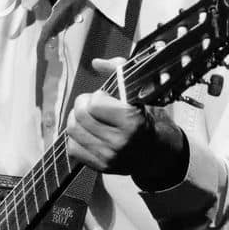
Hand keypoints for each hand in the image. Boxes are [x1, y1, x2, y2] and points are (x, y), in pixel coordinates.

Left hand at [65, 58, 188, 189]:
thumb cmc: (145, 117)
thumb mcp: (139, 92)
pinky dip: (76, 138)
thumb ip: (118, 71)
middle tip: (92, 105)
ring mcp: (108, 157)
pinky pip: (72, 148)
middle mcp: (119, 142)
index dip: (97, 96)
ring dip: (77, 119)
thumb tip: (95, 62)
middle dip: (83, 104)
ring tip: (88, 117)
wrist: (156, 153)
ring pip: (72, 130)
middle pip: (80, 116)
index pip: (95, 104)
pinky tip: (88, 133)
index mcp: (132, 122)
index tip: (105, 97)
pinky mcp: (100, 167)